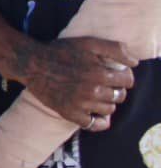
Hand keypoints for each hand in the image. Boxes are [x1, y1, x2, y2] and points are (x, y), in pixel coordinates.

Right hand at [9, 36, 135, 131]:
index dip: (123, 76)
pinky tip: (95, 114)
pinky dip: (99, 121)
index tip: (115, 74)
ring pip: (109, 109)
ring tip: (96, 94)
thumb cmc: (60, 51)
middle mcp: (92, 90)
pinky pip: (94, 124)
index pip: (127, 81)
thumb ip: (115, 49)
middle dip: (115, 89)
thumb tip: (135, 62)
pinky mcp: (70, 113)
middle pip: (119, 96)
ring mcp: (81, 104)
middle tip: (104, 84)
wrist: (31, 63)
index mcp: (99, 73)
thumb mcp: (88, 42)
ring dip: (106, 102)